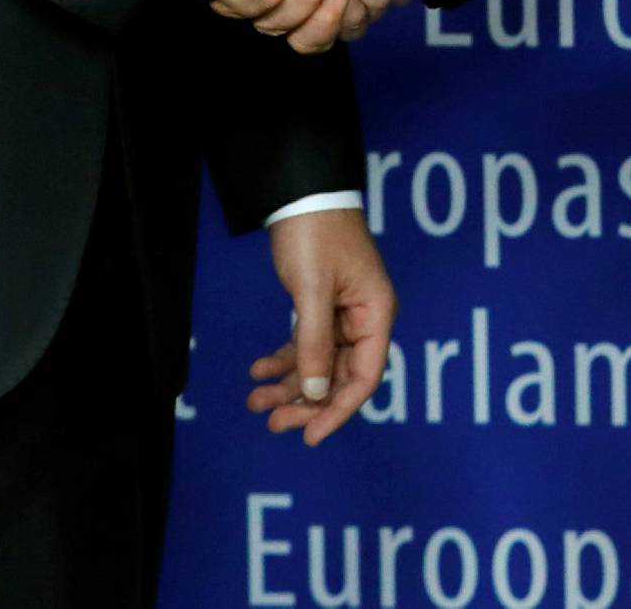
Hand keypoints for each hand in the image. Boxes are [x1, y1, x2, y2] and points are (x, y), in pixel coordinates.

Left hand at [250, 209, 396, 445]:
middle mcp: (364, 318)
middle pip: (339, 377)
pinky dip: (283, 360)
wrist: (302, 194)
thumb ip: (315, 344)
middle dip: (305, 402)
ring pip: (318, 364)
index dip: (338, 410)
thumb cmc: (316, 235)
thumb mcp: (313, 291)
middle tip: (273, 422)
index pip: (364, 376)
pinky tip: (258, 370)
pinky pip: (305, 344)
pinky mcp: (322, 306)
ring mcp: (343, 314)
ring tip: (255, 401)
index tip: (310, 436)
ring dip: (288, 385)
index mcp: (376, 313)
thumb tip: (314, 395)